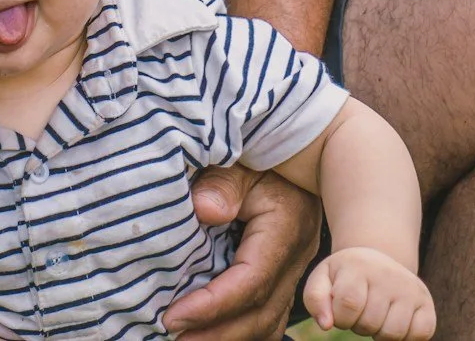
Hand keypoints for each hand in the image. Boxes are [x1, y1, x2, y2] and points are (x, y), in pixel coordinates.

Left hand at [160, 166, 320, 337]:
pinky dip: (242, 329)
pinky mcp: (286, 273)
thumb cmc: (262, 156)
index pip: (250, 281)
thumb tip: (203, 210)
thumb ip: (222, 184)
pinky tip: (212, 332)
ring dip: (230, 338)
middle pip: (262, 314)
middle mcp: (295, 257)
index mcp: (285, 229)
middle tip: (174, 339)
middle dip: (217, 335)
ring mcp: (295, 269)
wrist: (301, 152)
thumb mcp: (241, 161)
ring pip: (269, 321)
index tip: (173, 317)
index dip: (212, 305)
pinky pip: (269, 313)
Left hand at [302, 246, 434, 340]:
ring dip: (379, 334)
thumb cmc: (345, 275)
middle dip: (360, 325)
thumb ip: (315, 299)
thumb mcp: (323, 278)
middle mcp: (388, 274)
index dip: (341, 317)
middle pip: (370, 323)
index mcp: (359, 266)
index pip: (348, 305)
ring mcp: (411, 288)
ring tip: (376, 316)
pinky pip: (420, 335)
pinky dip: (405, 338)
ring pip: (393, 333)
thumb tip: (326, 324)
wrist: (378, 258)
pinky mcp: (427, 303)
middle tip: (361, 310)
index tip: (342, 310)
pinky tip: (394, 322)